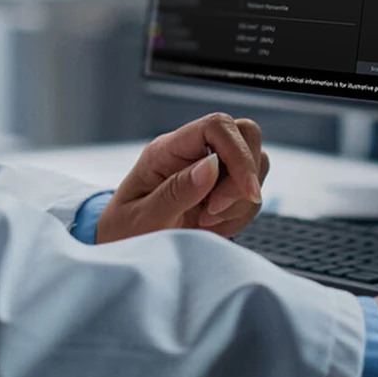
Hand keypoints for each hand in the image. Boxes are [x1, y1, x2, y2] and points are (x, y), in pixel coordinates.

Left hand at [95, 113, 268, 243]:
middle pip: (245, 134)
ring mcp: (209, 169)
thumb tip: (212, 165)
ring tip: (206, 222)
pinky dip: (240, 214)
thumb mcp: (141, 218)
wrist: (121, 250)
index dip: (239, 154)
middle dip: (244, 176)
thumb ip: (176, 192)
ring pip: (256, 163)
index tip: (247, 192)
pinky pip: (249, 193)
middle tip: (214, 211)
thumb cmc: (123, 233)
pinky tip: (212, 227)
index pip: (217, 126)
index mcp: (167, 150)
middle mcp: (191, 152)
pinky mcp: (221, 190)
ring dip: (240, 200)